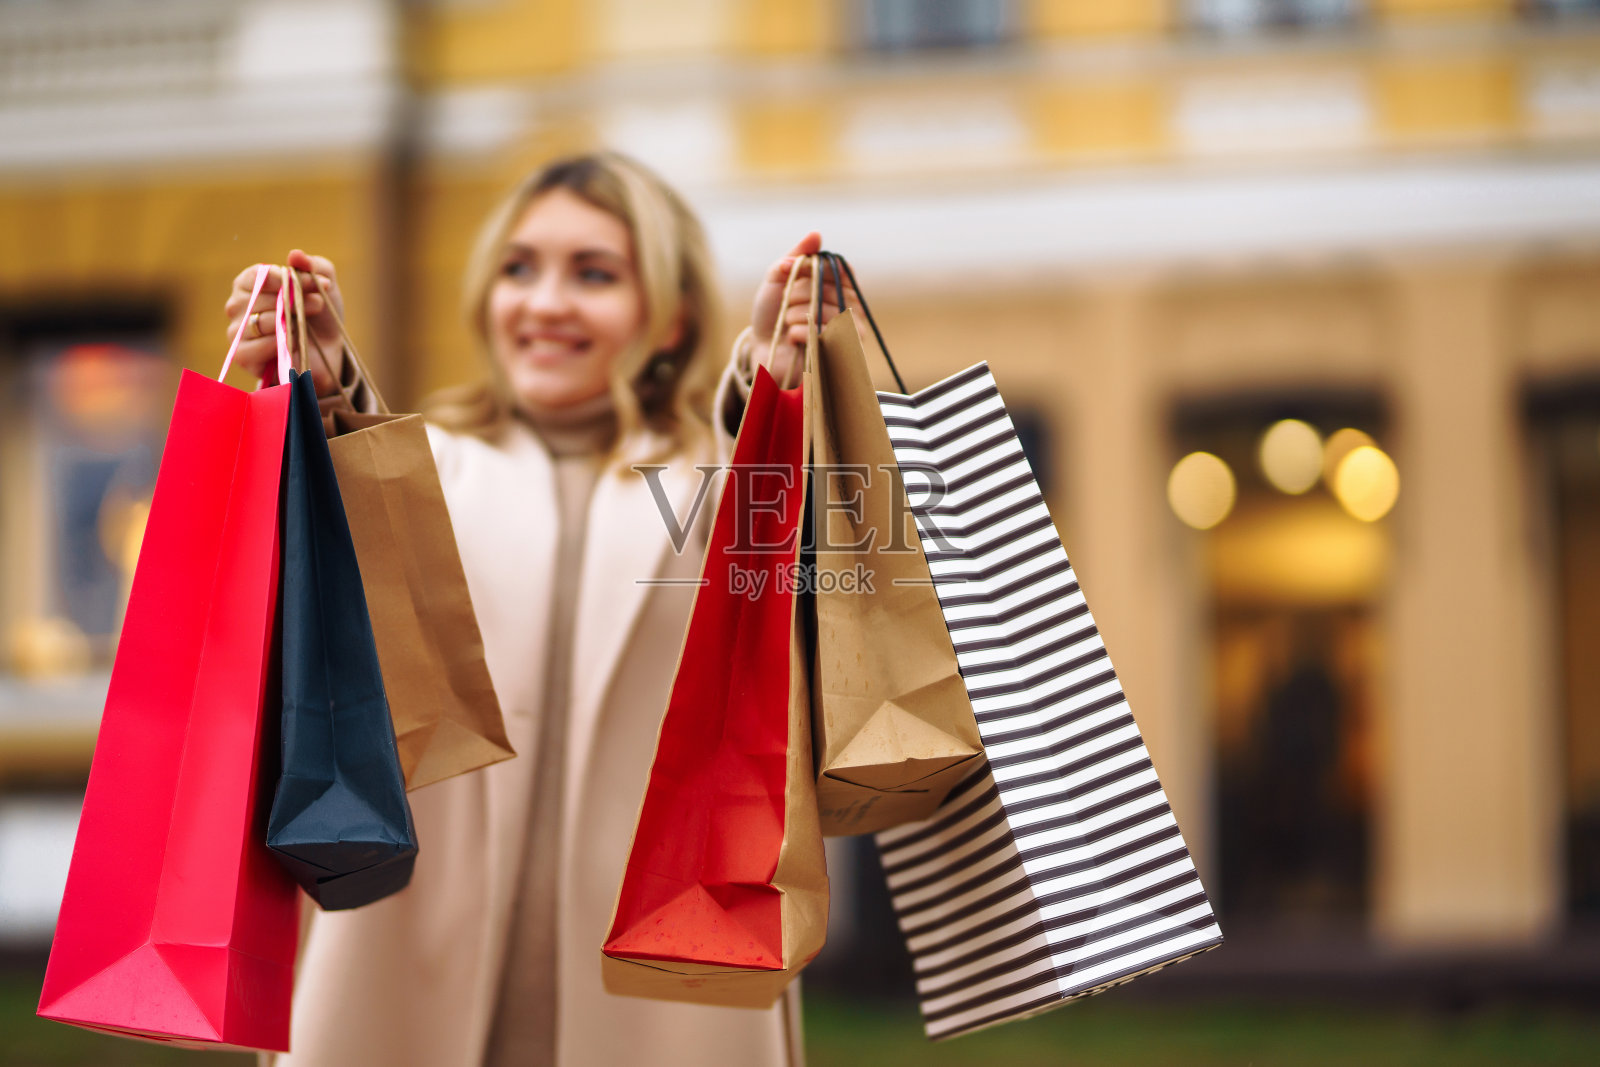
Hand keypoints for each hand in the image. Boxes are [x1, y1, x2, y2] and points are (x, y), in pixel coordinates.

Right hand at [223, 249, 345, 392]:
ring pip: (261, 321)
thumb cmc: (320, 314)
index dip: (288, 279)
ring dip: (290, 323)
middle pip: (260, 298)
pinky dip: (279, 345)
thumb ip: (314, 266)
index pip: (259, 275)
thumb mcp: (324, 286)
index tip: (316, 284)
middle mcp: (237, 305)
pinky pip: (256, 346)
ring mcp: (237, 330)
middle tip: (318, 304)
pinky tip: (293, 343)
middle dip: (295, 301)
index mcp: (250, 283)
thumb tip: (295, 255)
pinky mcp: (242, 355)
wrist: (328, 351)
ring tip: (305, 325)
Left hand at [749, 232, 859, 385]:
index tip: (792, 268)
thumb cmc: (772, 312)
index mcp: (839, 286)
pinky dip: (797, 333)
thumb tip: (816, 234)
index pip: (841, 268)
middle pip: (830, 289)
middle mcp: (849, 307)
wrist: (761, 347)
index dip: (815, 268)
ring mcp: (847, 332)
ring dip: (794, 314)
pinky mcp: (838, 354)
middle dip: (798, 293)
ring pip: (824, 311)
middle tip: (786, 303)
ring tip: (787, 322)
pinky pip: (818, 333)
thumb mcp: (777, 278)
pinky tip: (791, 338)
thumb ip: (796, 256)